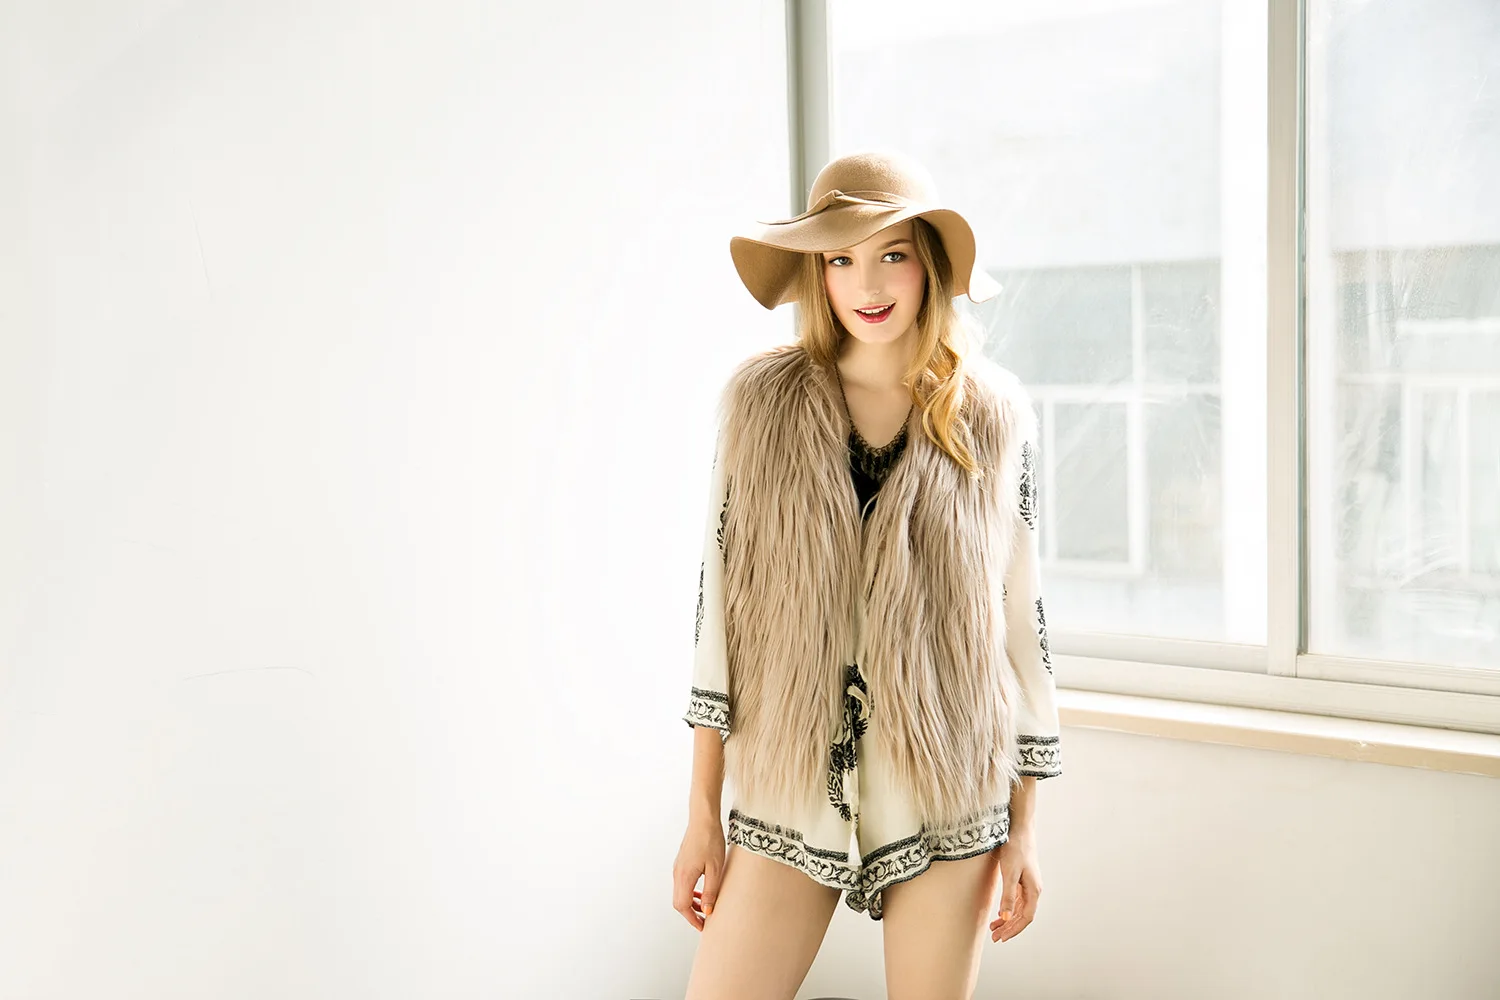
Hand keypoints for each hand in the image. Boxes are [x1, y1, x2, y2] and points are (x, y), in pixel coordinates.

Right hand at [672, 814, 725, 931]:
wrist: (703, 818)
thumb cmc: (711, 840)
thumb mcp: (715, 868)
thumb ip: (711, 891)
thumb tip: (707, 911)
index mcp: (684, 876)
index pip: (682, 906)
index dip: (692, 919)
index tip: (703, 927)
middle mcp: (677, 873)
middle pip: (678, 902)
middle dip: (691, 914)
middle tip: (705, 920)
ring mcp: (677, 867)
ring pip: (680, 893)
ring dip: (691, 903)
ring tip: (706, 907)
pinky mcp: (681, 862)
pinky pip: (682, 883)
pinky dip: (690, 892)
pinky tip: (702, 891)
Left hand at [990, 827, 1041, 942]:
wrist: (1019, 829)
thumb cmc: (1015, 849)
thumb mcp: (1009, 873)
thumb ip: (1008, 896)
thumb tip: (1007, 918)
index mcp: (1034, 890)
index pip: (1026, 917)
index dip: (1014, 929)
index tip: (1002, 938)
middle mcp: (1034, 889)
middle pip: (1023, 915)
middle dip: (1010, 928)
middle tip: (995, 938)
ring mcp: (1029, 884)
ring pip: (1020, 909)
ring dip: (1008, 920)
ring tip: (994, 928)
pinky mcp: (1022, 879)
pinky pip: (1017, 900)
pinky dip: (1008, 908)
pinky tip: (999, 913)